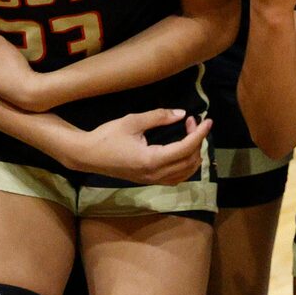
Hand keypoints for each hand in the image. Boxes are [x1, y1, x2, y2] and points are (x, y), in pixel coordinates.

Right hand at [66, 107, 210, 183]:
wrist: (87, 155)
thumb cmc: (107, 136)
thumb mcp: (132, 121)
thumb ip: (159, 117)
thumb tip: (181, 114)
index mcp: (152, 160)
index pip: (185, 148)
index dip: (200, 134)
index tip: (207, 120)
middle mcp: (155, 174)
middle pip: (189, 161)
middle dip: (197, 141)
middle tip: (192, 122)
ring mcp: (152, 180)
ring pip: (185, 173)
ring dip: (193, 154)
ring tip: (189, 135)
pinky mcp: (148, 181)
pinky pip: (176, 177)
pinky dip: (186, 166)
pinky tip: (183, 151)